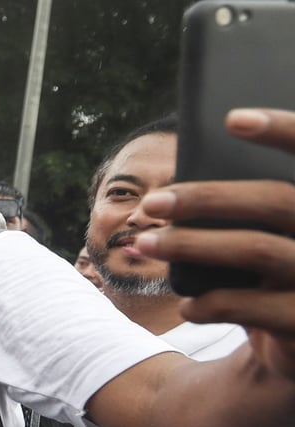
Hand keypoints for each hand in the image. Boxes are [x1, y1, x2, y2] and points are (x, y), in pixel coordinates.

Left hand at [134, 108, 294, 366]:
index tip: (232, 119)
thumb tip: (184, 189)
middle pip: (277, 200)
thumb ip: (251, 212)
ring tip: (145, 245)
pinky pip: (256, 307)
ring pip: (258, 250)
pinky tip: (188, 306)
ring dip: (192, 245)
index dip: (283, 129)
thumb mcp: (271, 241)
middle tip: (152, 203)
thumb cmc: (278, 283)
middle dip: (207, 198)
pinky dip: (212, 303)